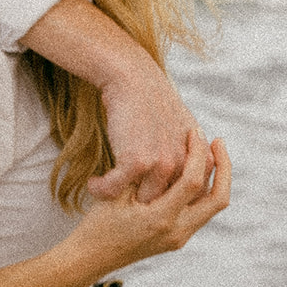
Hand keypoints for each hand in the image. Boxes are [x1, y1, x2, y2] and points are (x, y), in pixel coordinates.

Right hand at [70, 133, 229, 278]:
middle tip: (218, 141)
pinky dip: (204, 188)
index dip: (197, 153)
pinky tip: (193, 169)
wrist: (90, 260)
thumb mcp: (115, 195)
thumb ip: (142, 176)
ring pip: (212, 205)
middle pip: (219, 199)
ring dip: (217, 178)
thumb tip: (166, 150)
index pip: (193, 182)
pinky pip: (200, 210)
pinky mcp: (176, 239)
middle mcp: (177, 232)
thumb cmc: (97, 224)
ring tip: (209, 151)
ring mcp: (179, 238)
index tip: (194, 131)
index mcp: (161, 219)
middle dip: (225, 168)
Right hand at [90, 62, 200, 204]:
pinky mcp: (136, 161)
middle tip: (123, 206)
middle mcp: (182, 164)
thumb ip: (188, 151)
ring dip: (118, 201)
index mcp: (194, 158)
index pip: (186, 196)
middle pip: (163, 203)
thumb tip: (185, 170)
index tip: (143, 200)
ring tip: (104, 194)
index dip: (165, 201)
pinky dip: (100, 188)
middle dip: (143, 208)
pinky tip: (93, 184)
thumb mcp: (182, 125)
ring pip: (140, 201)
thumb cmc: (152, 101)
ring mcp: (161, 164)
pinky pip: (115, 189)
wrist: (134, 78)